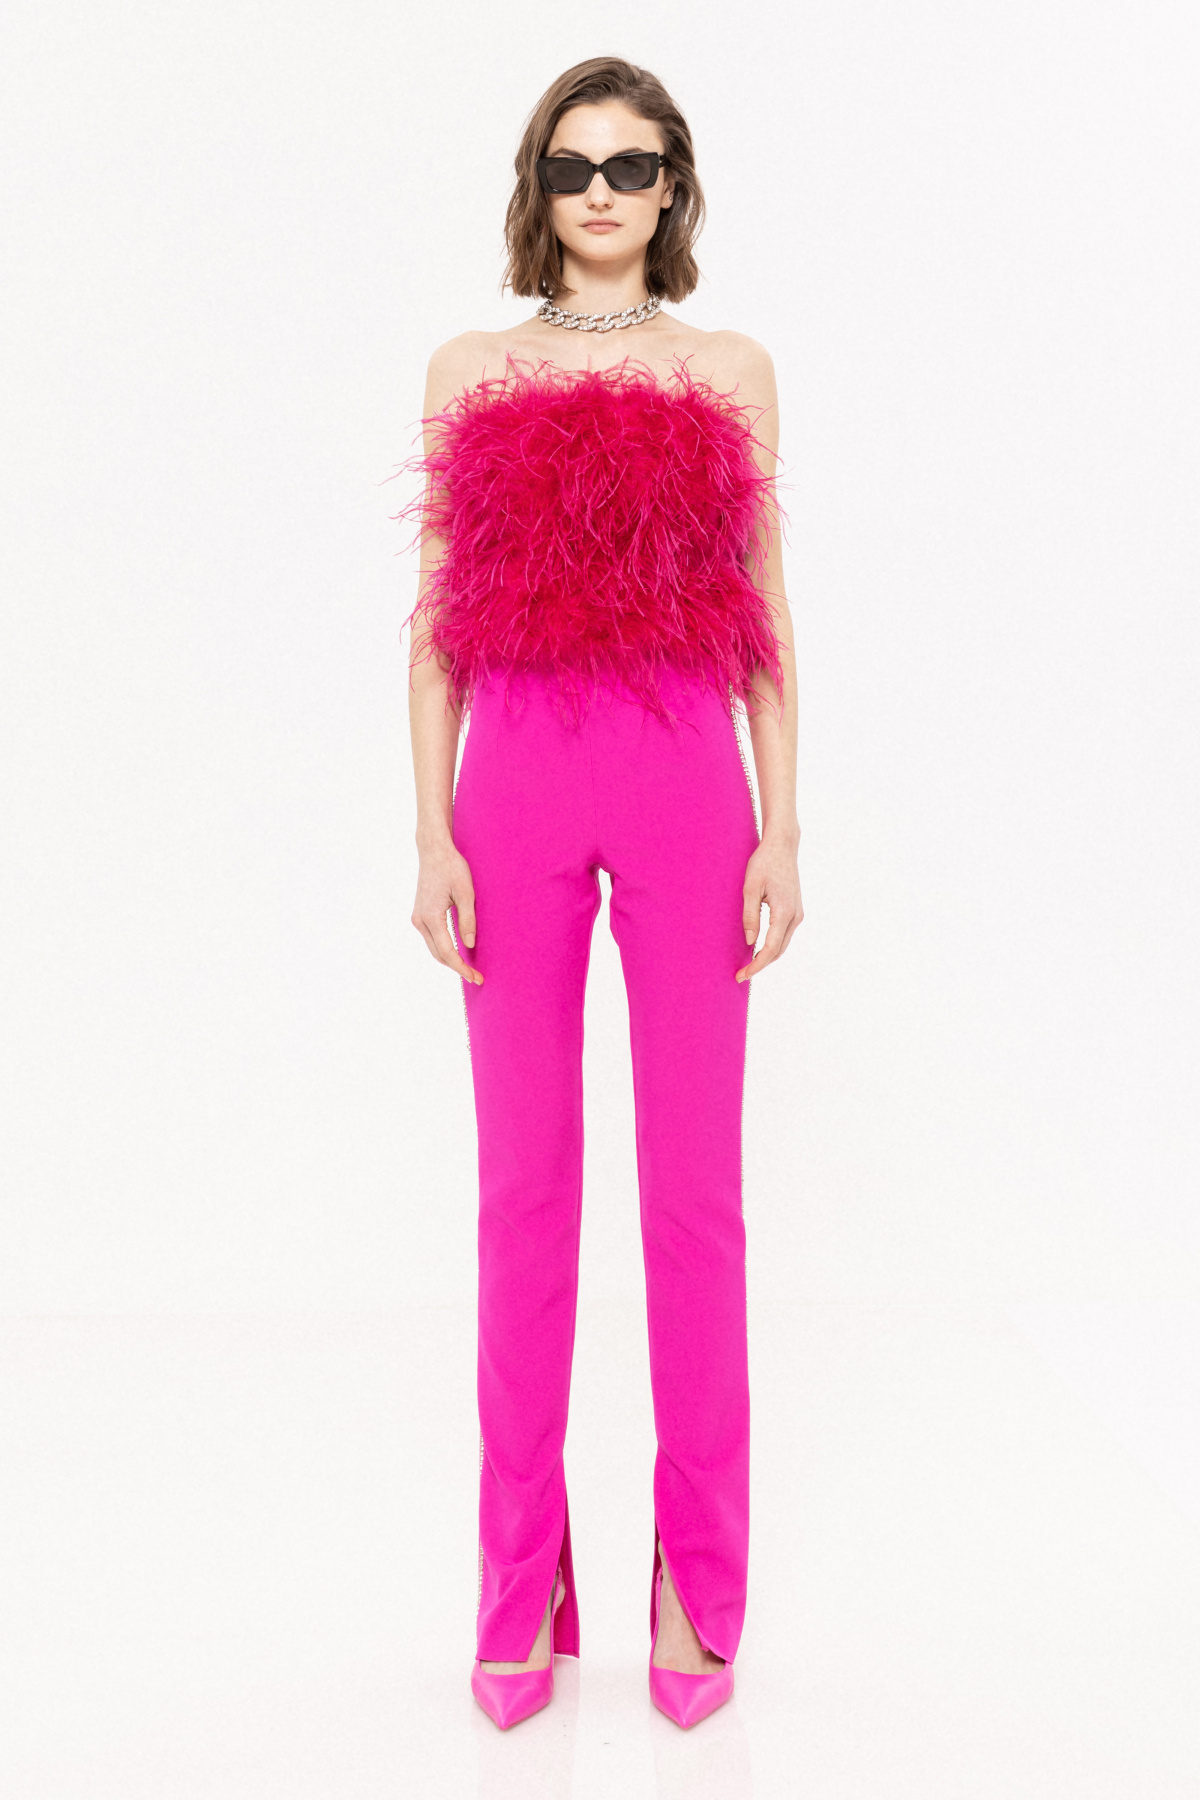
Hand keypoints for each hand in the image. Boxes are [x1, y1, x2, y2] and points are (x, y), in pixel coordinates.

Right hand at [411, 838, 483, 983]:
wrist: (433, 851)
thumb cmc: (452, 867)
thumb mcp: (466, 892)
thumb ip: (467, 920)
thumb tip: (469, 946)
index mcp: (431, 917)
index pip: (447, 951)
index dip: (461, 967)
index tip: (475, 977)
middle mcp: (420, 920)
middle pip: (438, 954)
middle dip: (457, 967)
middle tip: (476, 978)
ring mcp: (418, 918)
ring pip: (434, 948)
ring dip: (450, 960)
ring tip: (469, 969)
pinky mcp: (420, 914)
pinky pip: (433, 938)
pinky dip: (444, 949)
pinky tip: (458, 953)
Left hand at [737, 833, 802, 980]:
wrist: (782, 846)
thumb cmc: (764, 863)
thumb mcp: (750, 888)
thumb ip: (750, 916)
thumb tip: (750, 942)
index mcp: (784, 912)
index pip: (770, 948)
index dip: (757, 965)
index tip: (743, 975)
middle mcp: (795, 916)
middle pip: (778, 951)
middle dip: (760, 965)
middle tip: (741, 975)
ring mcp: (798, 913)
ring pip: (783, 944)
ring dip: (767, 957)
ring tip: (748, 965)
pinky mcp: (796, 910)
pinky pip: (784, 935)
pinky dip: (773, 946)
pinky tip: (759, 949)